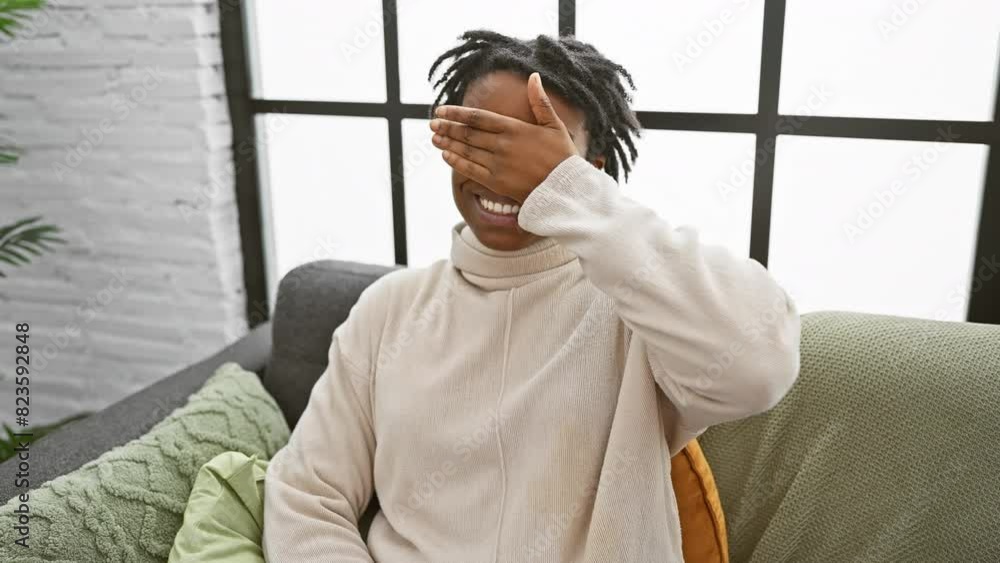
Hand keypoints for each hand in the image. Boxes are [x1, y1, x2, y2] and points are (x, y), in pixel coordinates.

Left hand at [430, 72, 578, 202]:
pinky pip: (471, 170)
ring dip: (448, 143)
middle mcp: (502, 145)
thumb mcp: (554, 125)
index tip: (441, 110)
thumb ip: (539, 101)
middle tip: (432, 122)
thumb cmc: (562, 156)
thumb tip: (533, 76)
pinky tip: (445, 155)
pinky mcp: (497, 182)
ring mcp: (497, 164)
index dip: (456, 113)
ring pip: (466, 151)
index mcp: (514, 128)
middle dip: (448, 127)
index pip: (478, 117)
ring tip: (434, 137)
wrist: (566, 189)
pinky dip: (456, 162)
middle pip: (468, 133)